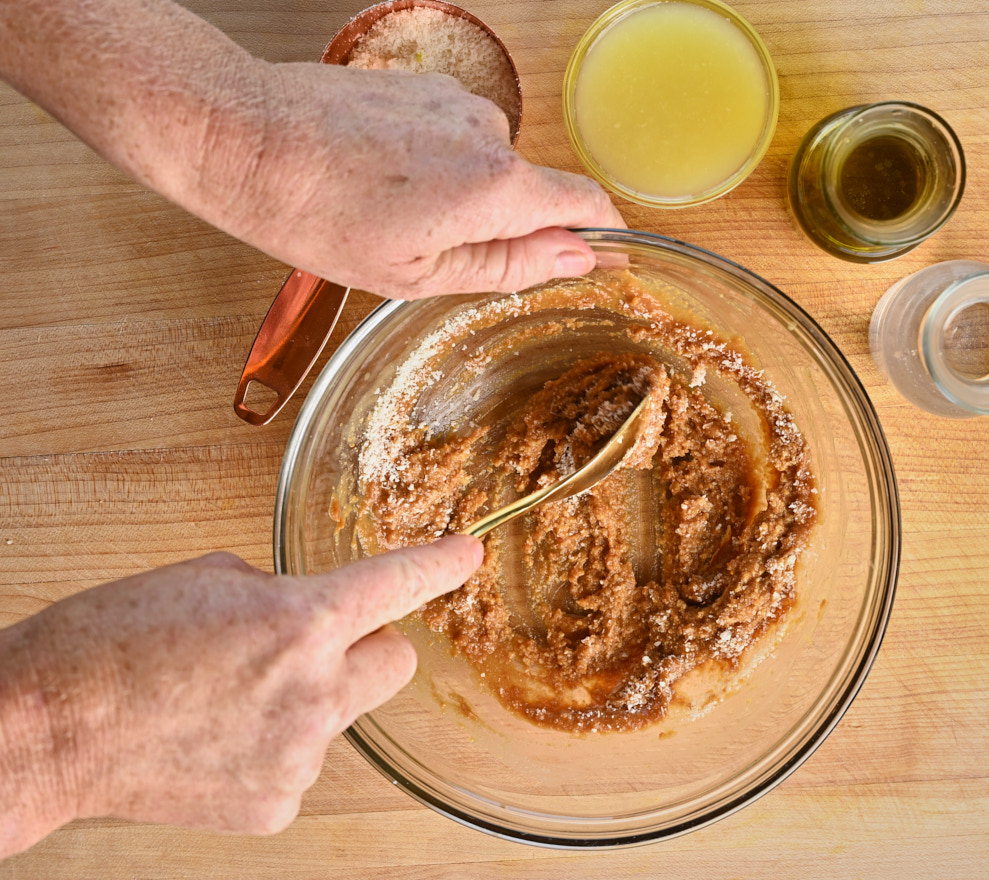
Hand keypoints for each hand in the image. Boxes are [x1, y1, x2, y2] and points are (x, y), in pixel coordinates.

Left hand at [0, 0, 623, 302]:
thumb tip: (579, 257)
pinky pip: (450, 137)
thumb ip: (512, 265)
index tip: (596, 256)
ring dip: (456, 194)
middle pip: (528, 189)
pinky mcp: (422, 85)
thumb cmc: (318, 216)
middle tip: (431, 252)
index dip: (599, 234)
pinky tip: (375, 180)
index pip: (586, 203)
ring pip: (483, 165)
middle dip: (499, 224)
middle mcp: (489, 132)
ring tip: (387, 214)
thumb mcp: (419, 273)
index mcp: (497, 186)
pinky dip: (429, 164)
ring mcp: (454, 101)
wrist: (245, 138)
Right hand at [0, 536, 480, 854]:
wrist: (45, 730)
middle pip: (396, 663)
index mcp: (300, 620)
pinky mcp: (275, 804)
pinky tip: (218, 739)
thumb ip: (277, 591)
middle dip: (365, 648)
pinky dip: (274, 749)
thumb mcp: (206, 579)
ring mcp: (298, 755)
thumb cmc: (110, 644)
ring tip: (229, 698)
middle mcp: (315, 691)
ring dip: (308, 699)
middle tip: (308, 646)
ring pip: (341, 714)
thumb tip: (299, 611)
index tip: (467, 555)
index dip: (441, 564)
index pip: (398, 583)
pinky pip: (301, 762)